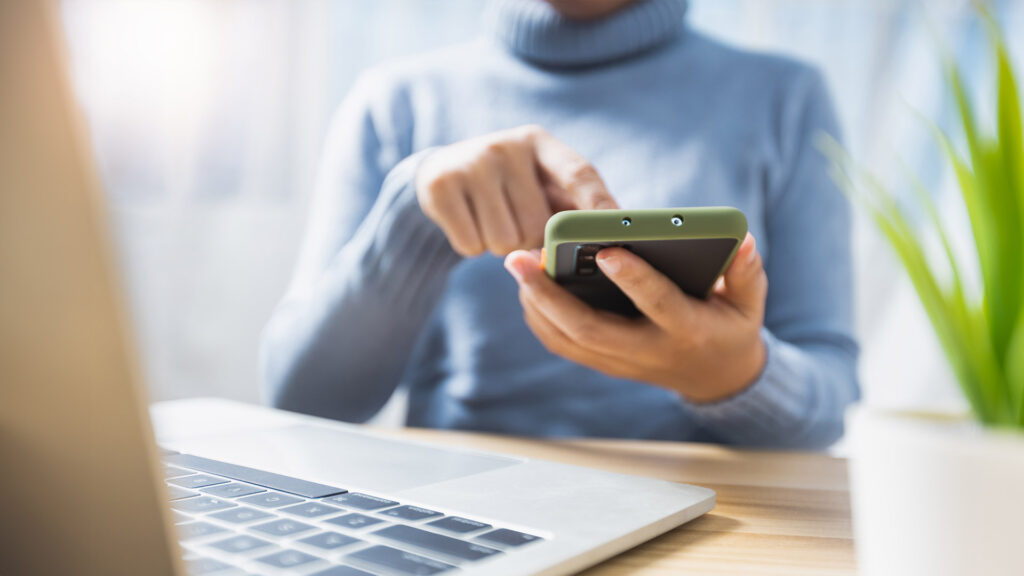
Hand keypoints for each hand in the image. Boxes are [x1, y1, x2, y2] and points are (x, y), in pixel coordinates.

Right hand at [416, 125, 617, 256]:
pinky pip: (471, 245)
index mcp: (539, 142)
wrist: (442, 171)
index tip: (617, 229)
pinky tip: (468, 223)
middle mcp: (506, 146)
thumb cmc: (507, 186)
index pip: (579, 173)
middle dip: (530, 239)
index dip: (599, 204)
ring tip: (491, 220)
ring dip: (501, 246)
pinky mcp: (439, 186)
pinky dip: (472, 246)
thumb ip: (573, 205)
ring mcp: (470, 163)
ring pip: (505, 242)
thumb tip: (614, 236)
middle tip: (516, 222)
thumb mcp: (539, 181)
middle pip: (538, 225)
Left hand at [504, 233, 767, 402]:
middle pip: (589, 328)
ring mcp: (621, 362)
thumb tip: (740, 239)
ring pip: (567, 339)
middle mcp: (647, 351)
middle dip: (549, 293)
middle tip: (519, 257)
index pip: (657, 303)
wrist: (715, 376)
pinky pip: (562, 344)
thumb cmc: (729, 324)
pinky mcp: (603, 364)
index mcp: (687, 330)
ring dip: (536, 303)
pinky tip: (526, 286)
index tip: (607, 250)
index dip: (634, 278)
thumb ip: (745, 270)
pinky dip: (538, 317)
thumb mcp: (749, 301)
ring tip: (518, 263)